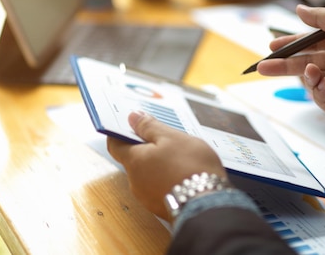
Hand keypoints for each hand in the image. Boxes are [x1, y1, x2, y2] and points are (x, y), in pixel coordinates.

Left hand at [107, 111, 226, 221]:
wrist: (209, 205)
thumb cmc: (191, 167)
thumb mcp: (172, 137)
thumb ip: (150, 127)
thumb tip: (132, 117)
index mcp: (134, 161)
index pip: (115, 145)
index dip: (120, 133)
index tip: (131, 125)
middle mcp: (135, 182)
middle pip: (135, 159)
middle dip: (147, 148)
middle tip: (167, 138)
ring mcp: (148, 198)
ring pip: (149, 174)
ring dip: (159, 164)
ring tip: (181, 157)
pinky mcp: (162, 208)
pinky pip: (160, 188)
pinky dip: (168, 179)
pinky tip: (185, 174)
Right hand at [257, 5, 324, 125]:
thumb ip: (318, 17)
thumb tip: (298, 9)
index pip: (307, 43)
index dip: (289, 45)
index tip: (271, 47)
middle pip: (303, 64)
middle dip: (282, 66)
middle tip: (262, 67)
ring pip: (311, 82)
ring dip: (307, 76)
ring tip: (313, 71)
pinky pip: (323, 99)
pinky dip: (320, 91)